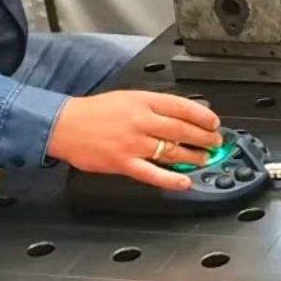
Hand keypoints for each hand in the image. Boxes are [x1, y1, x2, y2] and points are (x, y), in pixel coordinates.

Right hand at [45, 90, 221, 189]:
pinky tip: (184, 182)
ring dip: (193, 156)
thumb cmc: (94, 112)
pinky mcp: (124, 163)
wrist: (65, 125)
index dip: (203, 116)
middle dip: (204, 137)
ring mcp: (134, 143)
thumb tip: (180, 115)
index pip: (182, 107)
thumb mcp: (128, 97)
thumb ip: (153, 106)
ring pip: (172, 151)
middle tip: (215, 142)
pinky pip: (153, 173)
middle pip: (182, 130)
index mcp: (143, 101)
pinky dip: (171, 179)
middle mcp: (141, 121)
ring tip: (205, 158)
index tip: (214, 123)